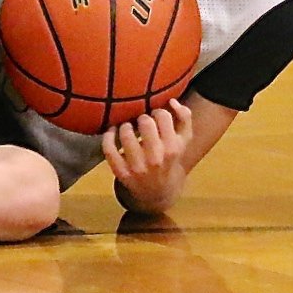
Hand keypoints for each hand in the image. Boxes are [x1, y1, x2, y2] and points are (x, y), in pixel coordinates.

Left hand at [102, 99, 192, 213]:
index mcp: (172, 148)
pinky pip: (109, 149)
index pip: (162, 116)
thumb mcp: (183, 141)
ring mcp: (137, 167)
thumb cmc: (170, 159)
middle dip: (142, 118)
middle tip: (141, 122)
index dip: (157, 111)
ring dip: (125, 126)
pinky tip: (112, 131)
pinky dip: (108, 136)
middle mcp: (156, 158)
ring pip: (126, 133)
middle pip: (144, 122)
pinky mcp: (121, 172)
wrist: (158, 192)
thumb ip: (184, 118)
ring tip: (127, 127)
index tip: (155, 116)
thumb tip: (172, 101)